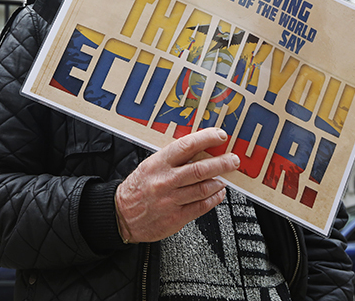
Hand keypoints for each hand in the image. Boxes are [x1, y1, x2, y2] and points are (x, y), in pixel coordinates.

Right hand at [115, 128, 239, 243]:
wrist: (121, 215)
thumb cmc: (137, 188)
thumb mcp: (150, 166)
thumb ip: (172, 160)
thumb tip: (199, 150)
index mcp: (158, 164)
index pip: (186, 146)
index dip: (206, 139)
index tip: (220, 136)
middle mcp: (165, 180)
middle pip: (200, 169)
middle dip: (222, 163)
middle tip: (233, 160)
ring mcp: (171, 200)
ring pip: (204, 188)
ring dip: (218, 182)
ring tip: (223, 179)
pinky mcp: (176, 217)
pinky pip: (202, 206)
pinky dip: (214, 199)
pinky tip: (217, 194)